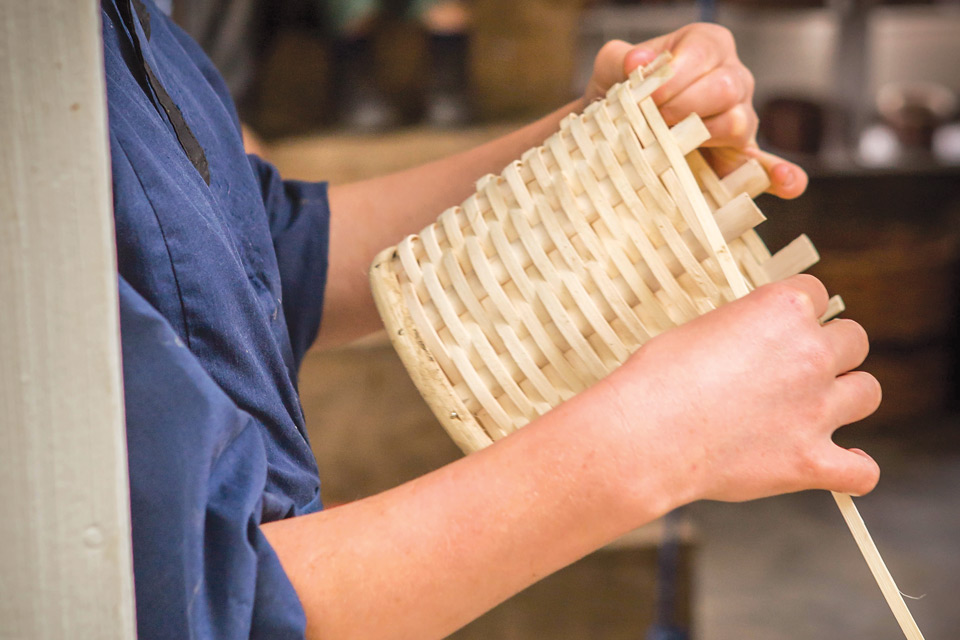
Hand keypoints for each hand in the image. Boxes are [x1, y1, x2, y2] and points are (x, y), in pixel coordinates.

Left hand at [584, 24, 807, 199]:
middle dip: (685, 106)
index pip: (704, 52)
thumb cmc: (621, 94)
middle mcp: (732, 78)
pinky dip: (779, 174)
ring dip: (703, 136)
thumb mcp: (611, 69)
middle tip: (655, 121)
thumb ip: (620, 59)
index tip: (648, 96)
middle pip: (725, 87)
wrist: (616, 133)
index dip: (674, 75)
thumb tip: (636, 65)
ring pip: (738, 123)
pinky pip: (766, 165)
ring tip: (673, 144)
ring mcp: (740, 117)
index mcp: (706, 46)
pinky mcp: (739, 157)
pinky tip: (787, 183)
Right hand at [602, 275, 880, 504]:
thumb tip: (750, 347)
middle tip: (795, 370)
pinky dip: (854, 470)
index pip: (818, 293)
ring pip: (868, 393)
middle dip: (829, 352)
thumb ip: (741, 331)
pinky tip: (838, 464)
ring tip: (815, 409)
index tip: (783, 329)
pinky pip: (862, 472)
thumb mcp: (698, 330)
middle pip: (854, 340)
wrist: (647, 435)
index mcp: (782, 310)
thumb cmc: (658, 379)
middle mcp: (810, 353)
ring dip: (845, 398)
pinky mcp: (811, 461)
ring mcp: (817, 409)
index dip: (800, 312)